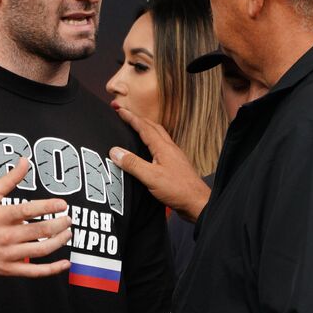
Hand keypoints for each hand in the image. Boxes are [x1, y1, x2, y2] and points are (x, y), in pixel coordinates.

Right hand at [0, 157, 72, 277]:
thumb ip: (9, 179)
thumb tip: (25, 161)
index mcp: (0, 216)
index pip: (28, 210)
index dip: (48, 206)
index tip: (63, 204)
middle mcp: (5, 236)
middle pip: (39, 231)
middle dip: (59, 224)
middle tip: (69, 219)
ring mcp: (8, 254)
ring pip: (41, 250)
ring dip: (59, 242)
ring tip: (67, 233)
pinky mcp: (9, 269)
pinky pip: (34, 272)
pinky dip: (52, 269)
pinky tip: (65, 262)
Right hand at [109, 107, 211, 222]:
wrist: (197, 203)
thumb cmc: (177, 190)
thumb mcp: (151, 177)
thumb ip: (133, 164)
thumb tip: (115, 151)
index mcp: (163, 148)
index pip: (144, 127)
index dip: (131, 118)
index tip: (119, 110)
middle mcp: (170, 148)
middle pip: (153, 127)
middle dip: (139, 119)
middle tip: (126, 115)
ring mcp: (174, 156)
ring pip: (160, 136)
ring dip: (147, 128)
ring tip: (137, 127)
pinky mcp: (176, 165)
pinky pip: (162, 146)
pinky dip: (153, 141)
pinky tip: (150, 149)